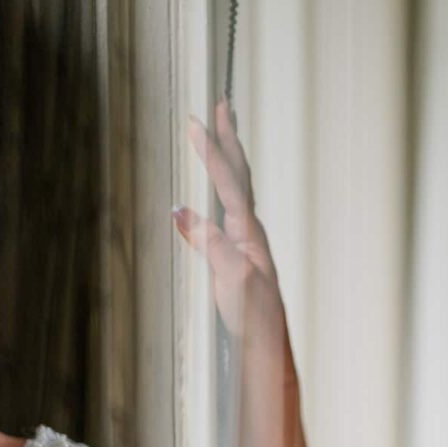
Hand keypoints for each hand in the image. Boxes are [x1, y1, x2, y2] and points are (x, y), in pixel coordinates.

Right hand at [174, 99, 286, 352]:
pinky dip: (220, 187)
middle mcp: (250, 230)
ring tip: (221, 131)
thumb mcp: (230, 279)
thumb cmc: (253, 316)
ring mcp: (245, 240)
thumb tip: (179, 211)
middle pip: (239, 174)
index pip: (228, 182)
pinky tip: (212, 189)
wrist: (267, 344)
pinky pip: (228, 206)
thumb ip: (208, 243)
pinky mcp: (237, 253)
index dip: (210, 152)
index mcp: (248, 232)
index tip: (194, 121)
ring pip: (236, 187)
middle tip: (223, 103)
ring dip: (227, 157)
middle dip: (228, 138)